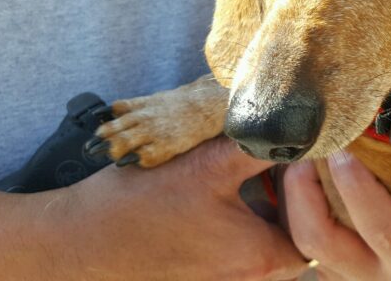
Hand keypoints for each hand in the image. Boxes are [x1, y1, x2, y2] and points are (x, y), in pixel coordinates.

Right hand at [37, 137, 307, 280]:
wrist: (73, 243)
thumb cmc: (138, 207)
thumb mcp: (211, 164)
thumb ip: (264, 145)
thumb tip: (300, 125)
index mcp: (262, 257)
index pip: (317, 223)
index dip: (316, 186)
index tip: (306, 153)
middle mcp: (248, 278)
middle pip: (294, 231)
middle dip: (292, 193)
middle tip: (282, 155)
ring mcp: (223, 280)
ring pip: (265, 236)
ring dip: (265, 203)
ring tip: (250, 166)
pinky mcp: (202, 275)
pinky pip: (238, 246)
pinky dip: (241, 217)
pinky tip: (221, 187)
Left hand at [280, 131, 390, 279]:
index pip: (387, 231)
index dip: (361, 193)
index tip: (346, 153)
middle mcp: (383, 275)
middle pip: (325, 240)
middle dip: (307, 192)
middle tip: (309, 147)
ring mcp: (351, 277)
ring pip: (304, 245)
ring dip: (292, 198)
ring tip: (294, 155)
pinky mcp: (332, 272)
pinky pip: (298, 245)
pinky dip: (290, 207)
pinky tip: (292, 171)